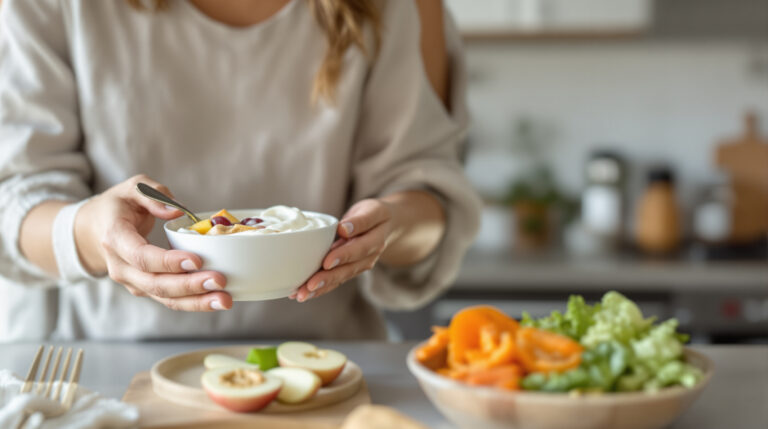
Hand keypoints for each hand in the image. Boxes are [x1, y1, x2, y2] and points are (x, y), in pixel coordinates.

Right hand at [75, 174, 230, 311]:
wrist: (94, 230)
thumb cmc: (118, 205)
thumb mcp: (132, 188)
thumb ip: (154, 195)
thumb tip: (178, 210)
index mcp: (115, 238)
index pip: (141, 256)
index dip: (168, 262)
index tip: (196, 260)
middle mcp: (121, 266)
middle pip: (155, 283)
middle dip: (189, 286)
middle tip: (220, 281)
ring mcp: (132, 282)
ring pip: (164, 297)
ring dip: (196, 302)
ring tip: (225, 300)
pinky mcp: (145, 289)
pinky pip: (169, 300)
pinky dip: (194, 302)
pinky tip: (217, 300)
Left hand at [290, 199, 393, 302]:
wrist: (386, 226)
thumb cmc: (375, 214)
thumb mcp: (372, 210)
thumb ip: (360, 220)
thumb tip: (343, 228)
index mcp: (375, 240)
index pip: (360, 249)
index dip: (343, 256)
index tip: (327, 262)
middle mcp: (369, 257)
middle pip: (348, 269)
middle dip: (328, 279)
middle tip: (309, 286)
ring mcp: (359, 266)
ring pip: (340, 278)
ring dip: (321, 288)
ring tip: (302, 294)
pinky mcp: (349, 270)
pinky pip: (335, 281)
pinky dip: (320, 288)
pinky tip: (302, 293)